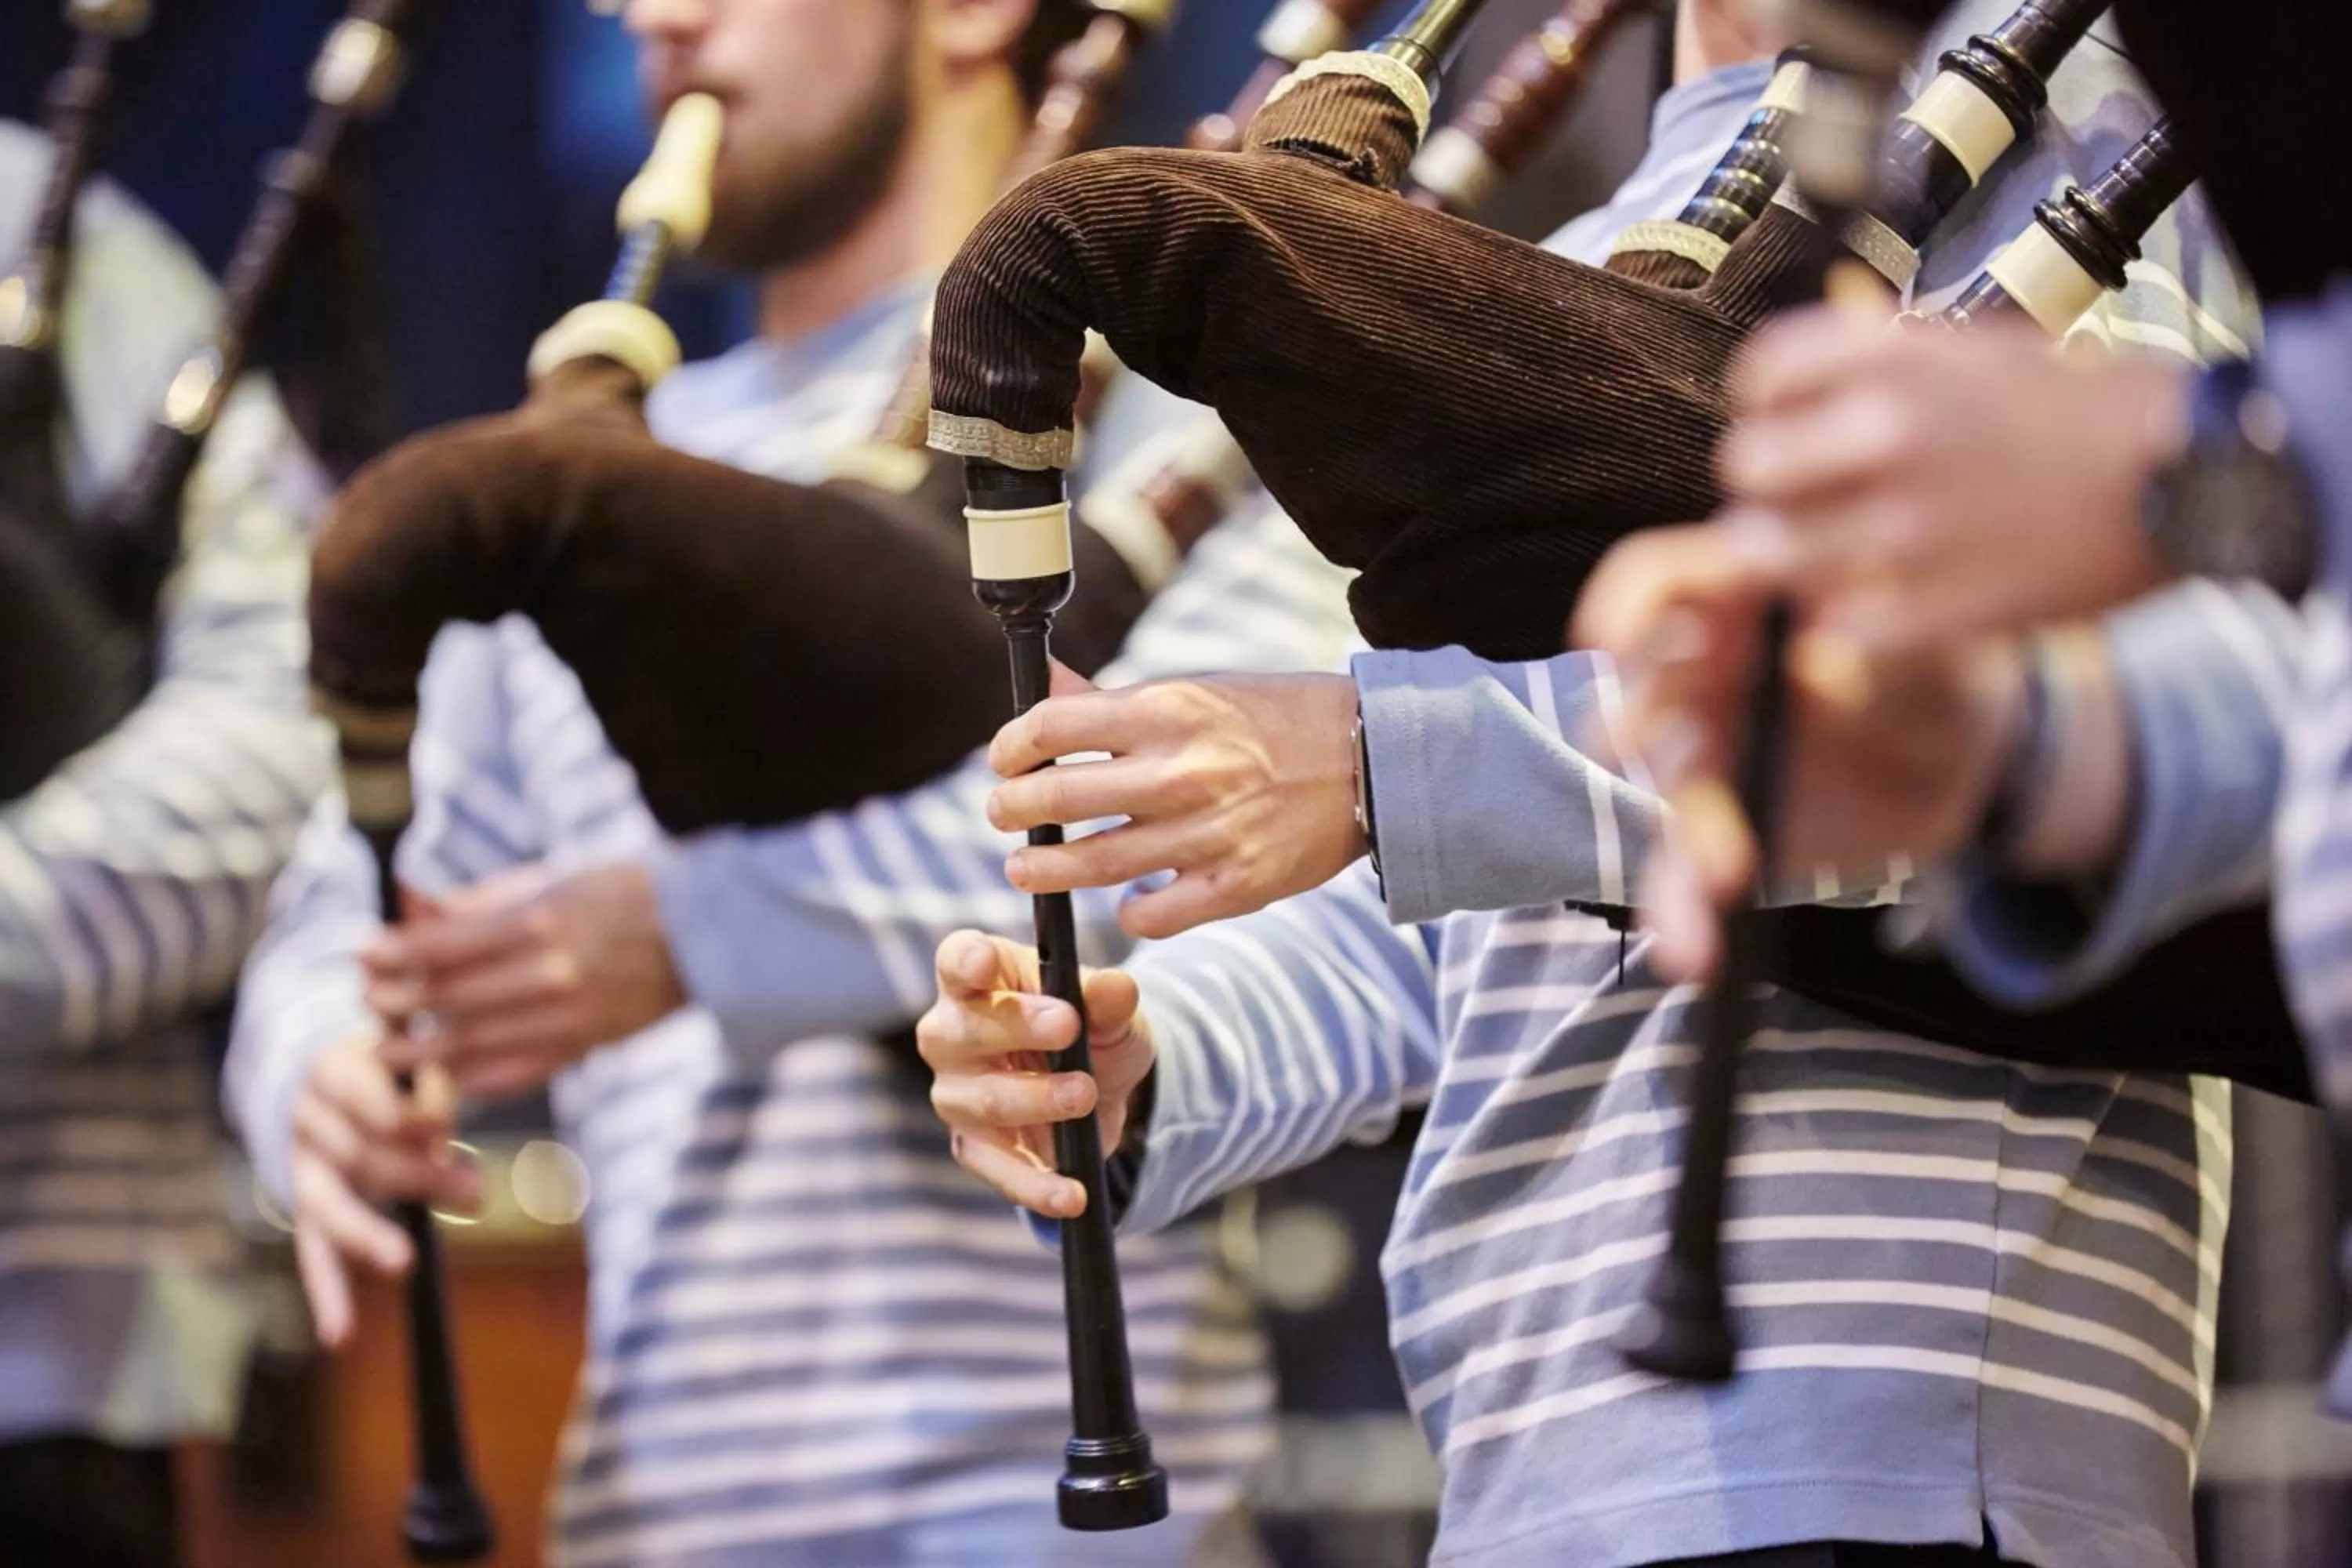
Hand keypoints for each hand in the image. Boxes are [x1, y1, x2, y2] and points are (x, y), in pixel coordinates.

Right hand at [290, 1034, 481, 1349]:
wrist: (333, 1078)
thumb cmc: (396, 1069)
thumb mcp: (413, 1061)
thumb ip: (428, 1087)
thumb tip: (437, 1128)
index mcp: (330, 1070)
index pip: (359, 1094)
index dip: (399, 1115)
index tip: (442, 1129)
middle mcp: (307, 1120)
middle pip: (357, 1156)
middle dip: (418, 1178)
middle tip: (476, 1195)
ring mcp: (302, 1168)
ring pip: (330, 1208)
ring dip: (371, 1237)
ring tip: (405, 1264)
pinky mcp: (305, 1210)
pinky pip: (313, 1254)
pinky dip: (328, 1296)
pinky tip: (341, 1335)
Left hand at [361, 861, 686, 1097]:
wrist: (704, 934)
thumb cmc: (625, 893)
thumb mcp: (552, 880)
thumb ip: (482, 900)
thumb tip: (415, 908)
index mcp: (538, 922)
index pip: (440, 947)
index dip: (392, 954)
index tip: (364, 954)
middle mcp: (548, 974)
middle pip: (445, 999)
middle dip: (394, 1002)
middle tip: (368, 1001)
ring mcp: (566, 1017)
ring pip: (470, 1045)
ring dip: (419, 1050)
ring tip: (387, 1048)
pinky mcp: (583, 1046)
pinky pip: (512, 1074)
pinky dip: (470, 1078)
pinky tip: (444, 1074)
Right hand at [917, 930, 1155, 1218]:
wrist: (1103, 1090)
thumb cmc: (1092, 1029)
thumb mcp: (1113, 1011)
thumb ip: (1110, 1000)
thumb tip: (1113, 988)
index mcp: (979, 977)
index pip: (957, 960)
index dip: (966, 962)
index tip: (986, 964)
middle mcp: (952, 1032)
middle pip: (963, 1030)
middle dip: (1016, 1028)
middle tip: (1068, 1027)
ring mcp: (956, 1091)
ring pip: (981, 1099)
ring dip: (1036, 1099)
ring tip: (1084, 1096)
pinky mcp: (973, 1145)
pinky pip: (996, 1167)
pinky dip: (1036, 1184)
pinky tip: (1072, 1194)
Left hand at [985, 663, 1364, 938]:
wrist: (1373, 760)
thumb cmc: (1275, 718)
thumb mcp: (1194, 691)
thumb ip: (1111, 700)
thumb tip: (1041, 684)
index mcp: (1168, 710)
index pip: (1051, 727)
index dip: (1010, 747)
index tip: (1004, 760)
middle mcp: (1182, 772)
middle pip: (1058, 798)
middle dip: (1010, 810)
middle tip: (1003, 815)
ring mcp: (1209, 833)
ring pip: (1092, 865)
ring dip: (1043, 870)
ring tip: (1026, 869)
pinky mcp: (1236, 886)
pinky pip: (1151, 915)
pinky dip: (1127, 912)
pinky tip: (1123, 899)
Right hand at [1574, 524, 2025, 977]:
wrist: (1966, 756)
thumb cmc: (1939, 667)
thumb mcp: (1935, 650)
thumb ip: (1885, 656)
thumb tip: (1825, 673)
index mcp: (1739, 600)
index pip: (1661, 583)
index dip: (1627, 605)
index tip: (1617, 639)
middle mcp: (1699, 673)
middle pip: (1645, 685)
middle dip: (1645, 720)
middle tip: (1683, 756)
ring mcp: (1702, 754)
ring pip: (1664, 789)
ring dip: (1685, 832)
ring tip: (1728, 876)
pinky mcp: (1715, 831)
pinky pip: (1681, 871)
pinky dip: (1681, 912)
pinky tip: (1693, 955)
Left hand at [1719, 306, 2189, 650]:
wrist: (2185, 473)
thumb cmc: (2082, 410)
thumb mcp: (1977, 348)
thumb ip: (1881, 361)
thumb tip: (1797, 380)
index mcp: (1897, 362)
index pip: (1762, 374)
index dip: (1765, 403)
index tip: (1784, 419)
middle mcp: (1888, 438)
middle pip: (1747, 465)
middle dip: (1767, 483)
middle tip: (1797, 497)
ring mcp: (1906, 527)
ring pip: (1769, 552)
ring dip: (1787, 556)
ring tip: (1819, 555)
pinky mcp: (1931, 607)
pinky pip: (1836, 622)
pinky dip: (1849, 619)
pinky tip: (1878, 601)